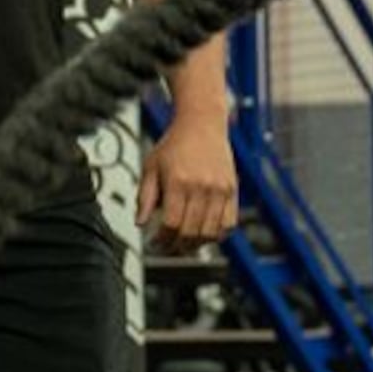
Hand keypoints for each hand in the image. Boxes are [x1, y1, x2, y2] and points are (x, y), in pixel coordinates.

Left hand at [139, 111, 238, 252]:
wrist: (202, 122)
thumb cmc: (174, 144)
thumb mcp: (151, 167)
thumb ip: (144, 197)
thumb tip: (140, 224)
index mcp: (178, 181)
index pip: (171, 223)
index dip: (161, 240)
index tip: (155, 243)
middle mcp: (201, 186)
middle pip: (190, 232)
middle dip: (177, 246)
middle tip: (168, 249)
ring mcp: (219, 189)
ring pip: (210, 233)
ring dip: (196, 245)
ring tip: (184, 245)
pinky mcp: (232, 190)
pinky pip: (228, 224)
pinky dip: (217, 235)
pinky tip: (204, 235)